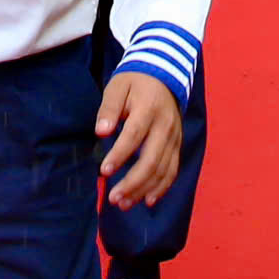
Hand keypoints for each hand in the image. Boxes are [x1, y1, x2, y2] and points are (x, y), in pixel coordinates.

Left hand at [95, 71, 182, 208]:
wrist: (164, 75)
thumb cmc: (134, 82)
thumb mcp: (117, 87)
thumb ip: (108, 109)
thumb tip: (101, 132)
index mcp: (148, 109)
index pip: (134, 136)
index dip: (120, 155)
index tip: (104, 171)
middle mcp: (165, 126)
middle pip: (151, 159)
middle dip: (132, 182)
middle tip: (113, 198)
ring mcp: (174, 137)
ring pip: (162, 169)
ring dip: (143, 190)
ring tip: (123, 203)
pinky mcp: (177, 145)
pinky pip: (172, 170)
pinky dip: (162, 188)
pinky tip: (148, 200)